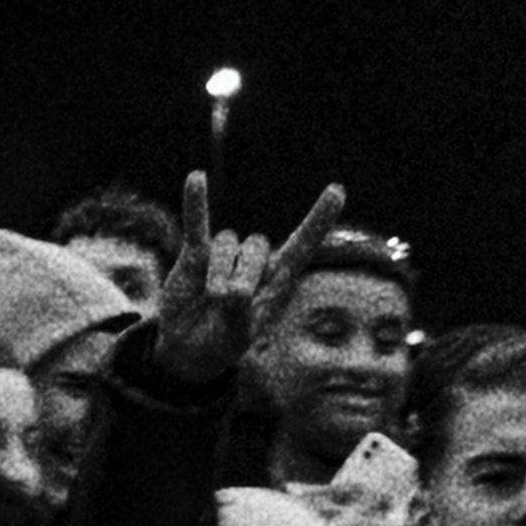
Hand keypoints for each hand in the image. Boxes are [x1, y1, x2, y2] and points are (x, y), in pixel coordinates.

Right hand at [155, 172, 344, 383]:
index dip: (318, 220)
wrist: (188, 348)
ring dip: (219, 271)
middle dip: (243, 274)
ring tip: (211, 297)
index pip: (302, 245)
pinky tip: (196, 177)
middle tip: (229, 302)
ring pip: (227, 242)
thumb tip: (232, 290)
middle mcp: (255, 261)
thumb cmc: (223, 342)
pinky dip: (196, 203)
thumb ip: (240, 314)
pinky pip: (197, 224)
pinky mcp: (196, 254)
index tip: (337, 191)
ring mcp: (226, 256)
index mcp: (277, 280)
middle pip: (257, 246)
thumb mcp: (238, 336)